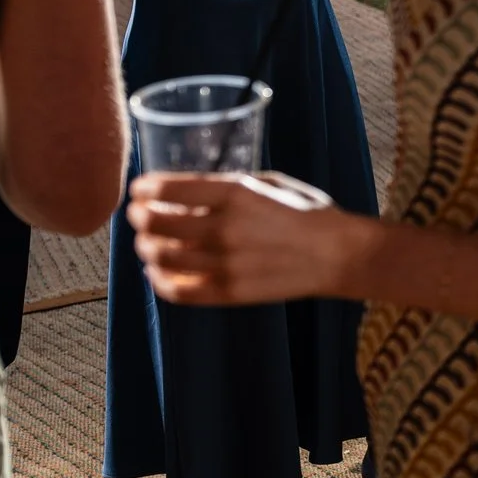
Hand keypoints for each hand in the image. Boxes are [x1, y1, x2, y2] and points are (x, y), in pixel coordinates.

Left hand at [127, 170, 369, 304]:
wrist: (338, 254)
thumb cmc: (308, 213)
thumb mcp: (270, 183)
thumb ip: (229, 187)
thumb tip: (189, 193)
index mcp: (236, 194)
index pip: (169, 190)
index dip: (144, 189)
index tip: (138, 190)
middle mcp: (225, 228)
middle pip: (156, 224)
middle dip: (140, 218)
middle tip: (138, 215)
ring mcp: (225, 264)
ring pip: (160, 257)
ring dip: (146, 248)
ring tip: (148, 243)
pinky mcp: (228, 293)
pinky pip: (178, 290)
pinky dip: (159, 280)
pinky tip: (159, 272)